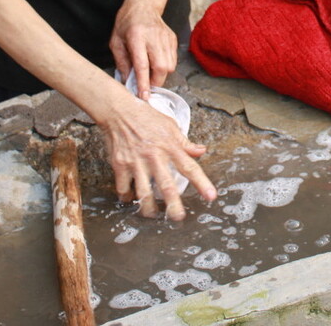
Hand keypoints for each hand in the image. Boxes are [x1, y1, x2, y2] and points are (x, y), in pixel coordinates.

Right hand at [99, 97, 216, 219]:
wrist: (119, 111)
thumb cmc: (146, 117)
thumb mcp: (170, 126)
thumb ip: (185, 142)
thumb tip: (201, 151)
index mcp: (170, 147)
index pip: (190, 167)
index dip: (201, 183)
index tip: (211, 196)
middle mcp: (155, 156)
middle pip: (167, 186)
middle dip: (174, 205)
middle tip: (179, 218)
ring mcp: (137, 162)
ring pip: (143, 192)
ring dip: (148, 208)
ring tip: (153, 216)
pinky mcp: (120, 165)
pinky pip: (123, 187)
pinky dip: (127, 196)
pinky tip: (130, 200)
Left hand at [110, 0, 177, 99]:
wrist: (143, 5)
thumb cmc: (126, 24)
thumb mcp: (116, 42)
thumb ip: (121, 62)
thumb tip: (128, 81)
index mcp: (136, 36)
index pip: (143, 64)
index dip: (143, 82)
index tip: (144, 96)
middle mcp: (154, 37)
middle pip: (161, 67)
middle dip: (155, 82)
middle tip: (146, 86)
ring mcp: (166, 37)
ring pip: (170, 66)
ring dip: (160, 75)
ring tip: (150, 73)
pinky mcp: (173, 39)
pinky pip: (173, 60)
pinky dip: (165, 66)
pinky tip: (156, 62)